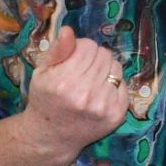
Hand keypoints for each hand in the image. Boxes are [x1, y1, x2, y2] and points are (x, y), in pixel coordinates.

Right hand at [22, 25, 128, 156]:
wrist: (52, 135)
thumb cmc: (45, 99)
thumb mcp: (42, 72)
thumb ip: (58, 50)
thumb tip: (69, 30)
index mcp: (63, 81)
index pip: (88, 46)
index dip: (81, 48)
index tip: (73, 58)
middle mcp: (85, 94)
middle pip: (104, 55)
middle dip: (94, 58)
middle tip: (82, 70)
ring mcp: (103, 106)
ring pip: (116, 67)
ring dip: (105, 70)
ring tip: (91, 81)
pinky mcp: (117, 114)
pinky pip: (124, 84)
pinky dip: (113, 85)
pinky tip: (99, 93)